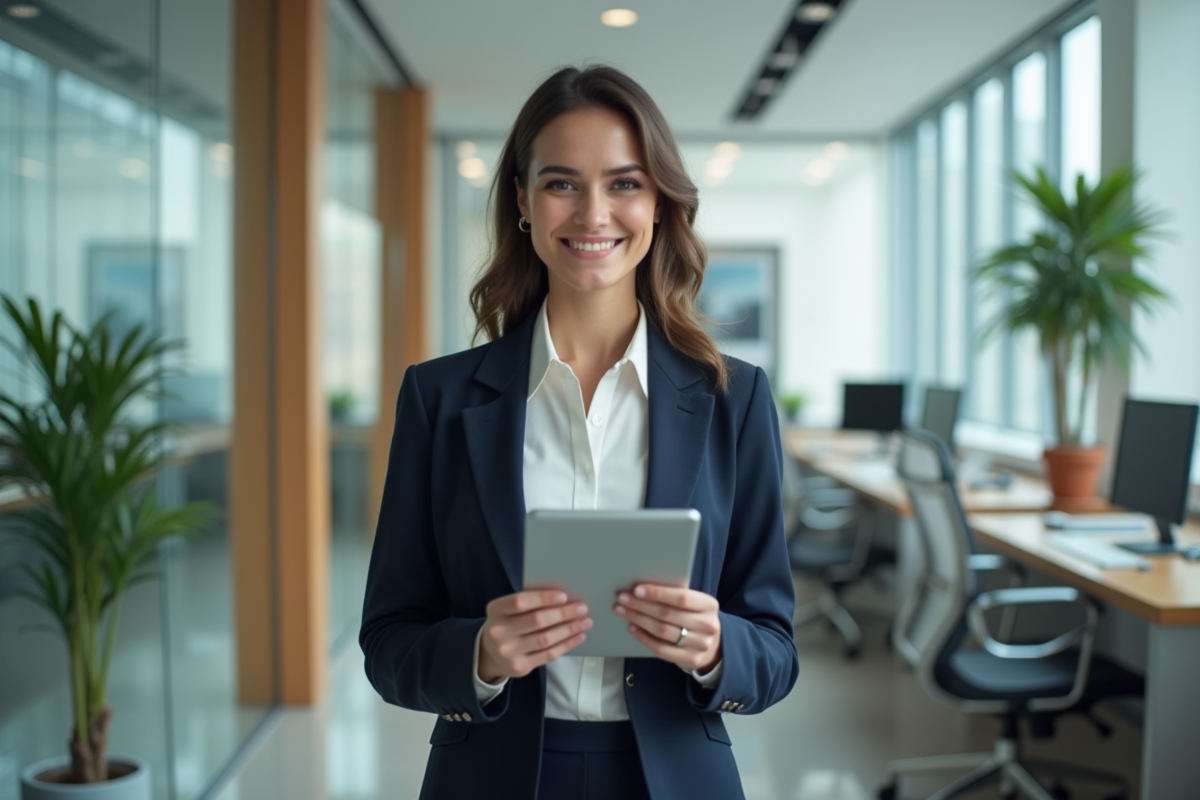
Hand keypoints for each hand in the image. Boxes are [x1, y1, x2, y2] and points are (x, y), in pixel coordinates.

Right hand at [478, 590, 592, 682]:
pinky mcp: (520, 667)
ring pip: (545, 639)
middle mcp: (499, 632)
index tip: (563, 596)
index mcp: (496, 610)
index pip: (520, 602)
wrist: (491, 653)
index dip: (543, 598)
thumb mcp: (508, 609)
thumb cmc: (507, 623)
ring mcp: (508, 652)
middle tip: (582, 608)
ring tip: (585, 621)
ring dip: (569, 629)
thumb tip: (564, 598)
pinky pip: (549, 654)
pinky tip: (578, 636)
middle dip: (563, 614)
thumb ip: (529, 603)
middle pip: (536, 621)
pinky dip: (567, 644)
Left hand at [615, 585, 720, 672]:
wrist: (712, 646)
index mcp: (709, 605)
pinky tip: (632, 628)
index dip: (658, 593)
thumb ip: (675, 597)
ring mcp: (700, 644)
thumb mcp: (694, 604)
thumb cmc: (695, 617)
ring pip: (662, 631)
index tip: (637, 589)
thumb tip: (642, 589)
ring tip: (622, 611)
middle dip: (641, 605)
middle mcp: (707, 625)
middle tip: (622, 598)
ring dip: (639, 619)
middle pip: (668, 614)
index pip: (681, 598)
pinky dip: (643, 637)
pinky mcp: (690, 659)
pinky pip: (661, 649)